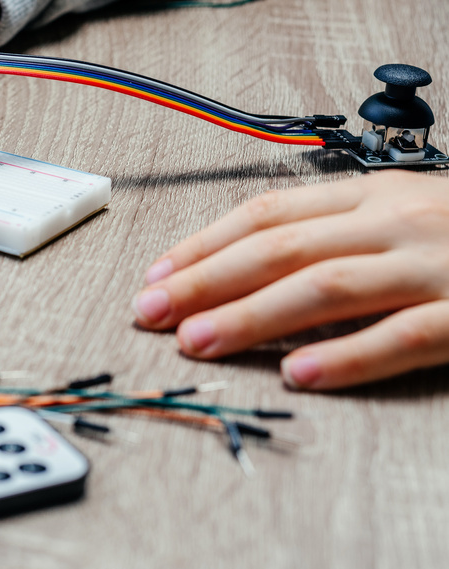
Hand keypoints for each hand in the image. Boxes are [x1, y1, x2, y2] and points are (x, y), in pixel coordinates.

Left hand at [131, 171, 448, 389]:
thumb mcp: (405, 209)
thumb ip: (337, 229)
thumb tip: (246, 264)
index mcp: (376, 193)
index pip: (268, 212)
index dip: (204, 243)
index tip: (156, 274)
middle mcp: (397, 221)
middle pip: (280, 248)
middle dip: (204, 281)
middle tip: (149, 312)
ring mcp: (437, 266)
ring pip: (325, 287)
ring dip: (252, 316)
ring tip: (197, 340)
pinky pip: (403, 336)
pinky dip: (346, 356)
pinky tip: (297, 375)